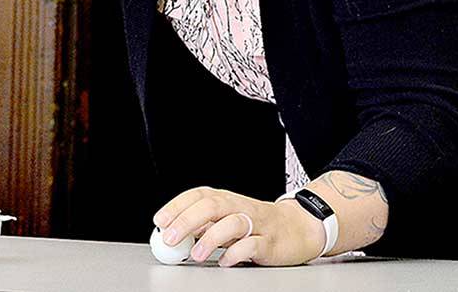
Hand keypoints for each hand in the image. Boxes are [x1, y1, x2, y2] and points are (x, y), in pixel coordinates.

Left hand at [153, 186, 327, 266]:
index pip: (197, 196)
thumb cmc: (256, 223)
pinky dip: (237, 253)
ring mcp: (256, 224)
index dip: (176, 206)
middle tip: (170, 238)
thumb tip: (171, 232)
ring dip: (210, 238)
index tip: (159, 221)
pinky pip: (252, 245)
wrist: (298, 228)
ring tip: (195, 254)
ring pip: (232, 223)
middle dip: (186, 221)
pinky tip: (225, 261)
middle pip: (211, 206)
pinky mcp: (270, 242)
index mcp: (225, 198)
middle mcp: (239, 206)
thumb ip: (202, 224)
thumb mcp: (226, 219)